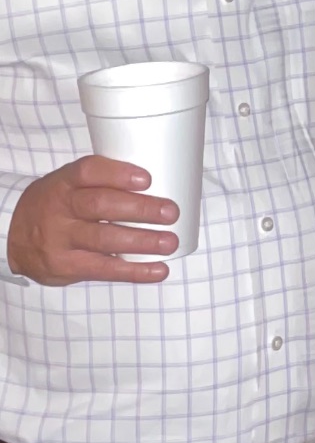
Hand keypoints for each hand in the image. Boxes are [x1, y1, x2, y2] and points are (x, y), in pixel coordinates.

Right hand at [8, 156, 179, 285]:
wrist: (12, 238)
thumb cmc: (56, 207)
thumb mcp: (66, 186)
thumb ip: (100, 184)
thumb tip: (158, 186)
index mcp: (63, 183)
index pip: (88, 171)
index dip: (118, 174)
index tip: (147, 179)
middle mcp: (60, 209)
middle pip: (100, 205)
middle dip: (140, 209)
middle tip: (170, 212)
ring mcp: (61, 239)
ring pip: (104, 239)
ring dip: (143, 241)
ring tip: (170, 241)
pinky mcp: (66, 266)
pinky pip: (104, 269)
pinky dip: (135, 271)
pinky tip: (159, 270)